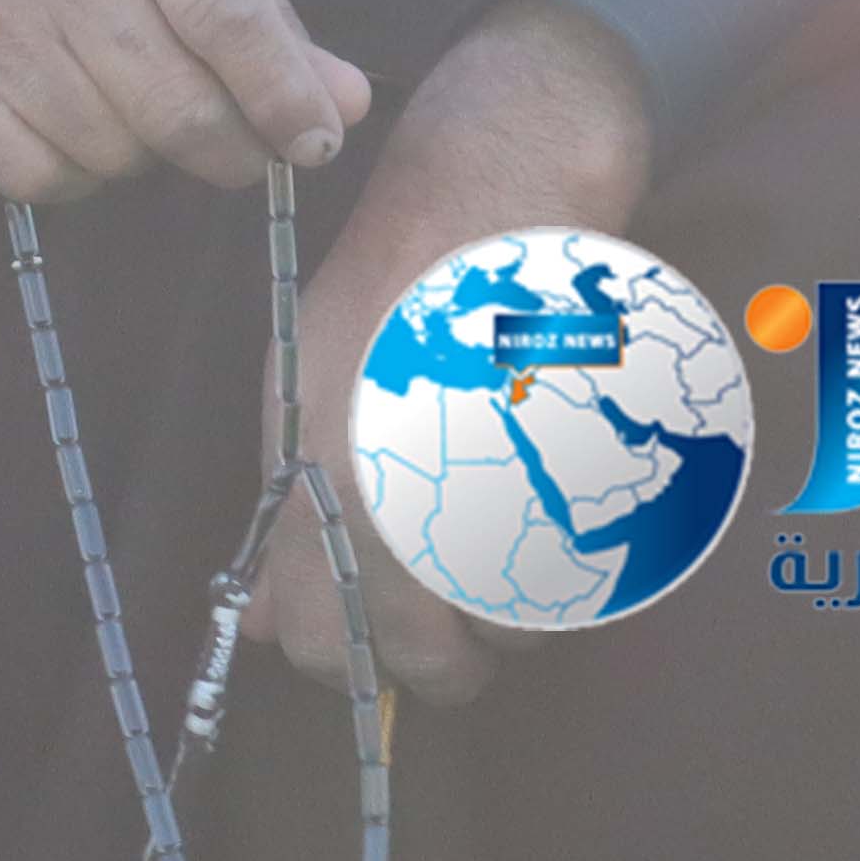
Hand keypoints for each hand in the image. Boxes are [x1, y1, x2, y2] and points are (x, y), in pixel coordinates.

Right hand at [0, 0, 369, 202]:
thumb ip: (269, 16)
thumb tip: (342, 106)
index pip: (225, 15)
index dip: (281, 93)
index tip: (315, 143)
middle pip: (176, 104)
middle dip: (233, 149)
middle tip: (244, 149)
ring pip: (112, 153)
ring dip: (149, 157)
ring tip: (139, 107)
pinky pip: (38, 180)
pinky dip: (78, 176)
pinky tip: (79, 127)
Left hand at [248, 0, 656, 712]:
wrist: (486, 193)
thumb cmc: (395, 285)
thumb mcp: (301, 386)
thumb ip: (291, 508)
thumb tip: (278, 618)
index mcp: (314, 476)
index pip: (316, 639)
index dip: (351, 656)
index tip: (382, 643)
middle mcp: (387, 489)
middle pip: (417, 655)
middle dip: (445, 666)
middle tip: (466, 643)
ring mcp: (477, 478)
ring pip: (507, 627)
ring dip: (521, 620)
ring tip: (526, 570)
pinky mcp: (561, 462)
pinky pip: (576, 572)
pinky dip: (581, 574)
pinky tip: (570, 530)